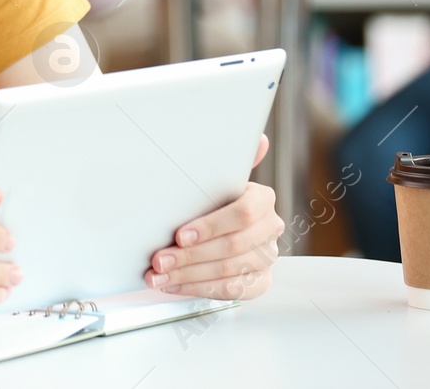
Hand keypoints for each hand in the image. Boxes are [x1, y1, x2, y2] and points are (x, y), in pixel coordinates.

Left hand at [143, 134, 283, 300]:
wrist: (229, 228)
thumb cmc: (217, 200)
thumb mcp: (219, 178)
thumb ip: (235, 160)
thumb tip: (259, 139)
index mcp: (263, 200)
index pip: (244, 214)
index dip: (211, 226)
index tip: (180, 235)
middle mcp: (270, 229)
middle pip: (232, 247)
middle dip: (190, 256)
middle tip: (160, 259)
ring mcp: (267, 258)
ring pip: (228, 272)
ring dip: (188, 276)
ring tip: (159, 275)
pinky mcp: (260, 282)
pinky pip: (231, 292)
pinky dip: (197, 289)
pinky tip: (174, 285)